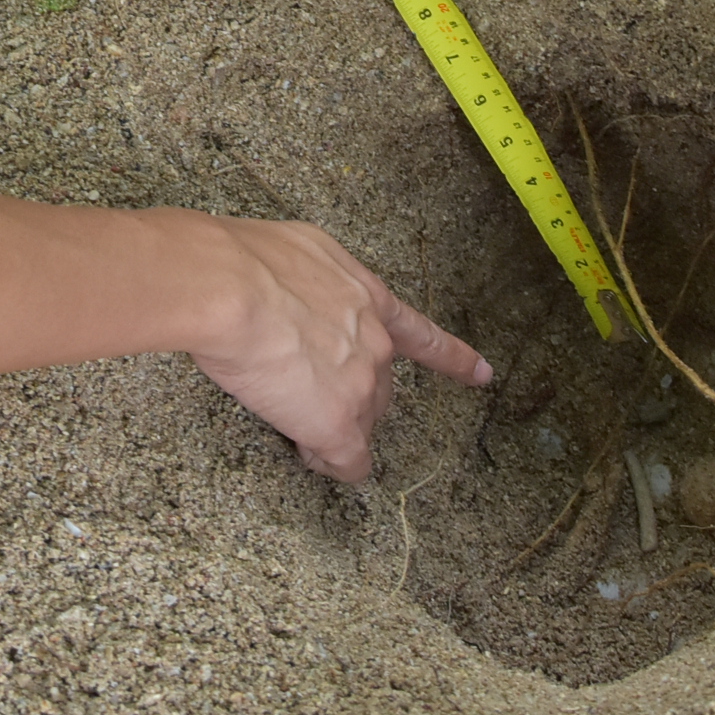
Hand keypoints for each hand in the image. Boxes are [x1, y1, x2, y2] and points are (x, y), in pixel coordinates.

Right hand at [184, 218, 490, 482]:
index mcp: (368, 296)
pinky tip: (313, 457)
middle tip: (306, 390)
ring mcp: (360, 385)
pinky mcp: (336, 424)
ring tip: (294, 419)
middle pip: (380, 387)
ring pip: (362, 422)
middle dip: (352, 394)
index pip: (421, 335)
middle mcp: (375, 342)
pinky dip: (331, 463)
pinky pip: (348, 461)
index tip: (483, 374)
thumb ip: (312, 276)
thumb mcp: (298, 251)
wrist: (231, 291)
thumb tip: (293, 286)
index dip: (453, 358)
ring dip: (334, 426)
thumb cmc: (246, 260)